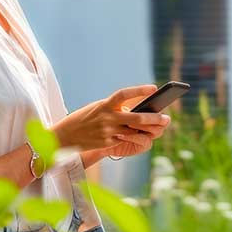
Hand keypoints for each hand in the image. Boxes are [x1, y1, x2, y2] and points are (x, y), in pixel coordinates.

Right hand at [51, 85, 169, 150]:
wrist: (65, 135)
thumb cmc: (84, 119)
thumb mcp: (97, 108)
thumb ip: (114, 108)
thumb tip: (135, 109)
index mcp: (105, 104)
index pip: (124, 94)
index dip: (139, 90)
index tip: (154, 88)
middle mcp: (107, 117)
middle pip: (136, 118)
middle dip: (154, 118)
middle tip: (166, 118)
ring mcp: (108, 131)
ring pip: (134, 132)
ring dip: (149, 131)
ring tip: (160, 128)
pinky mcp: (107, 143)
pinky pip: (125, 141)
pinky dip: (135, 138)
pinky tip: (144, 137)